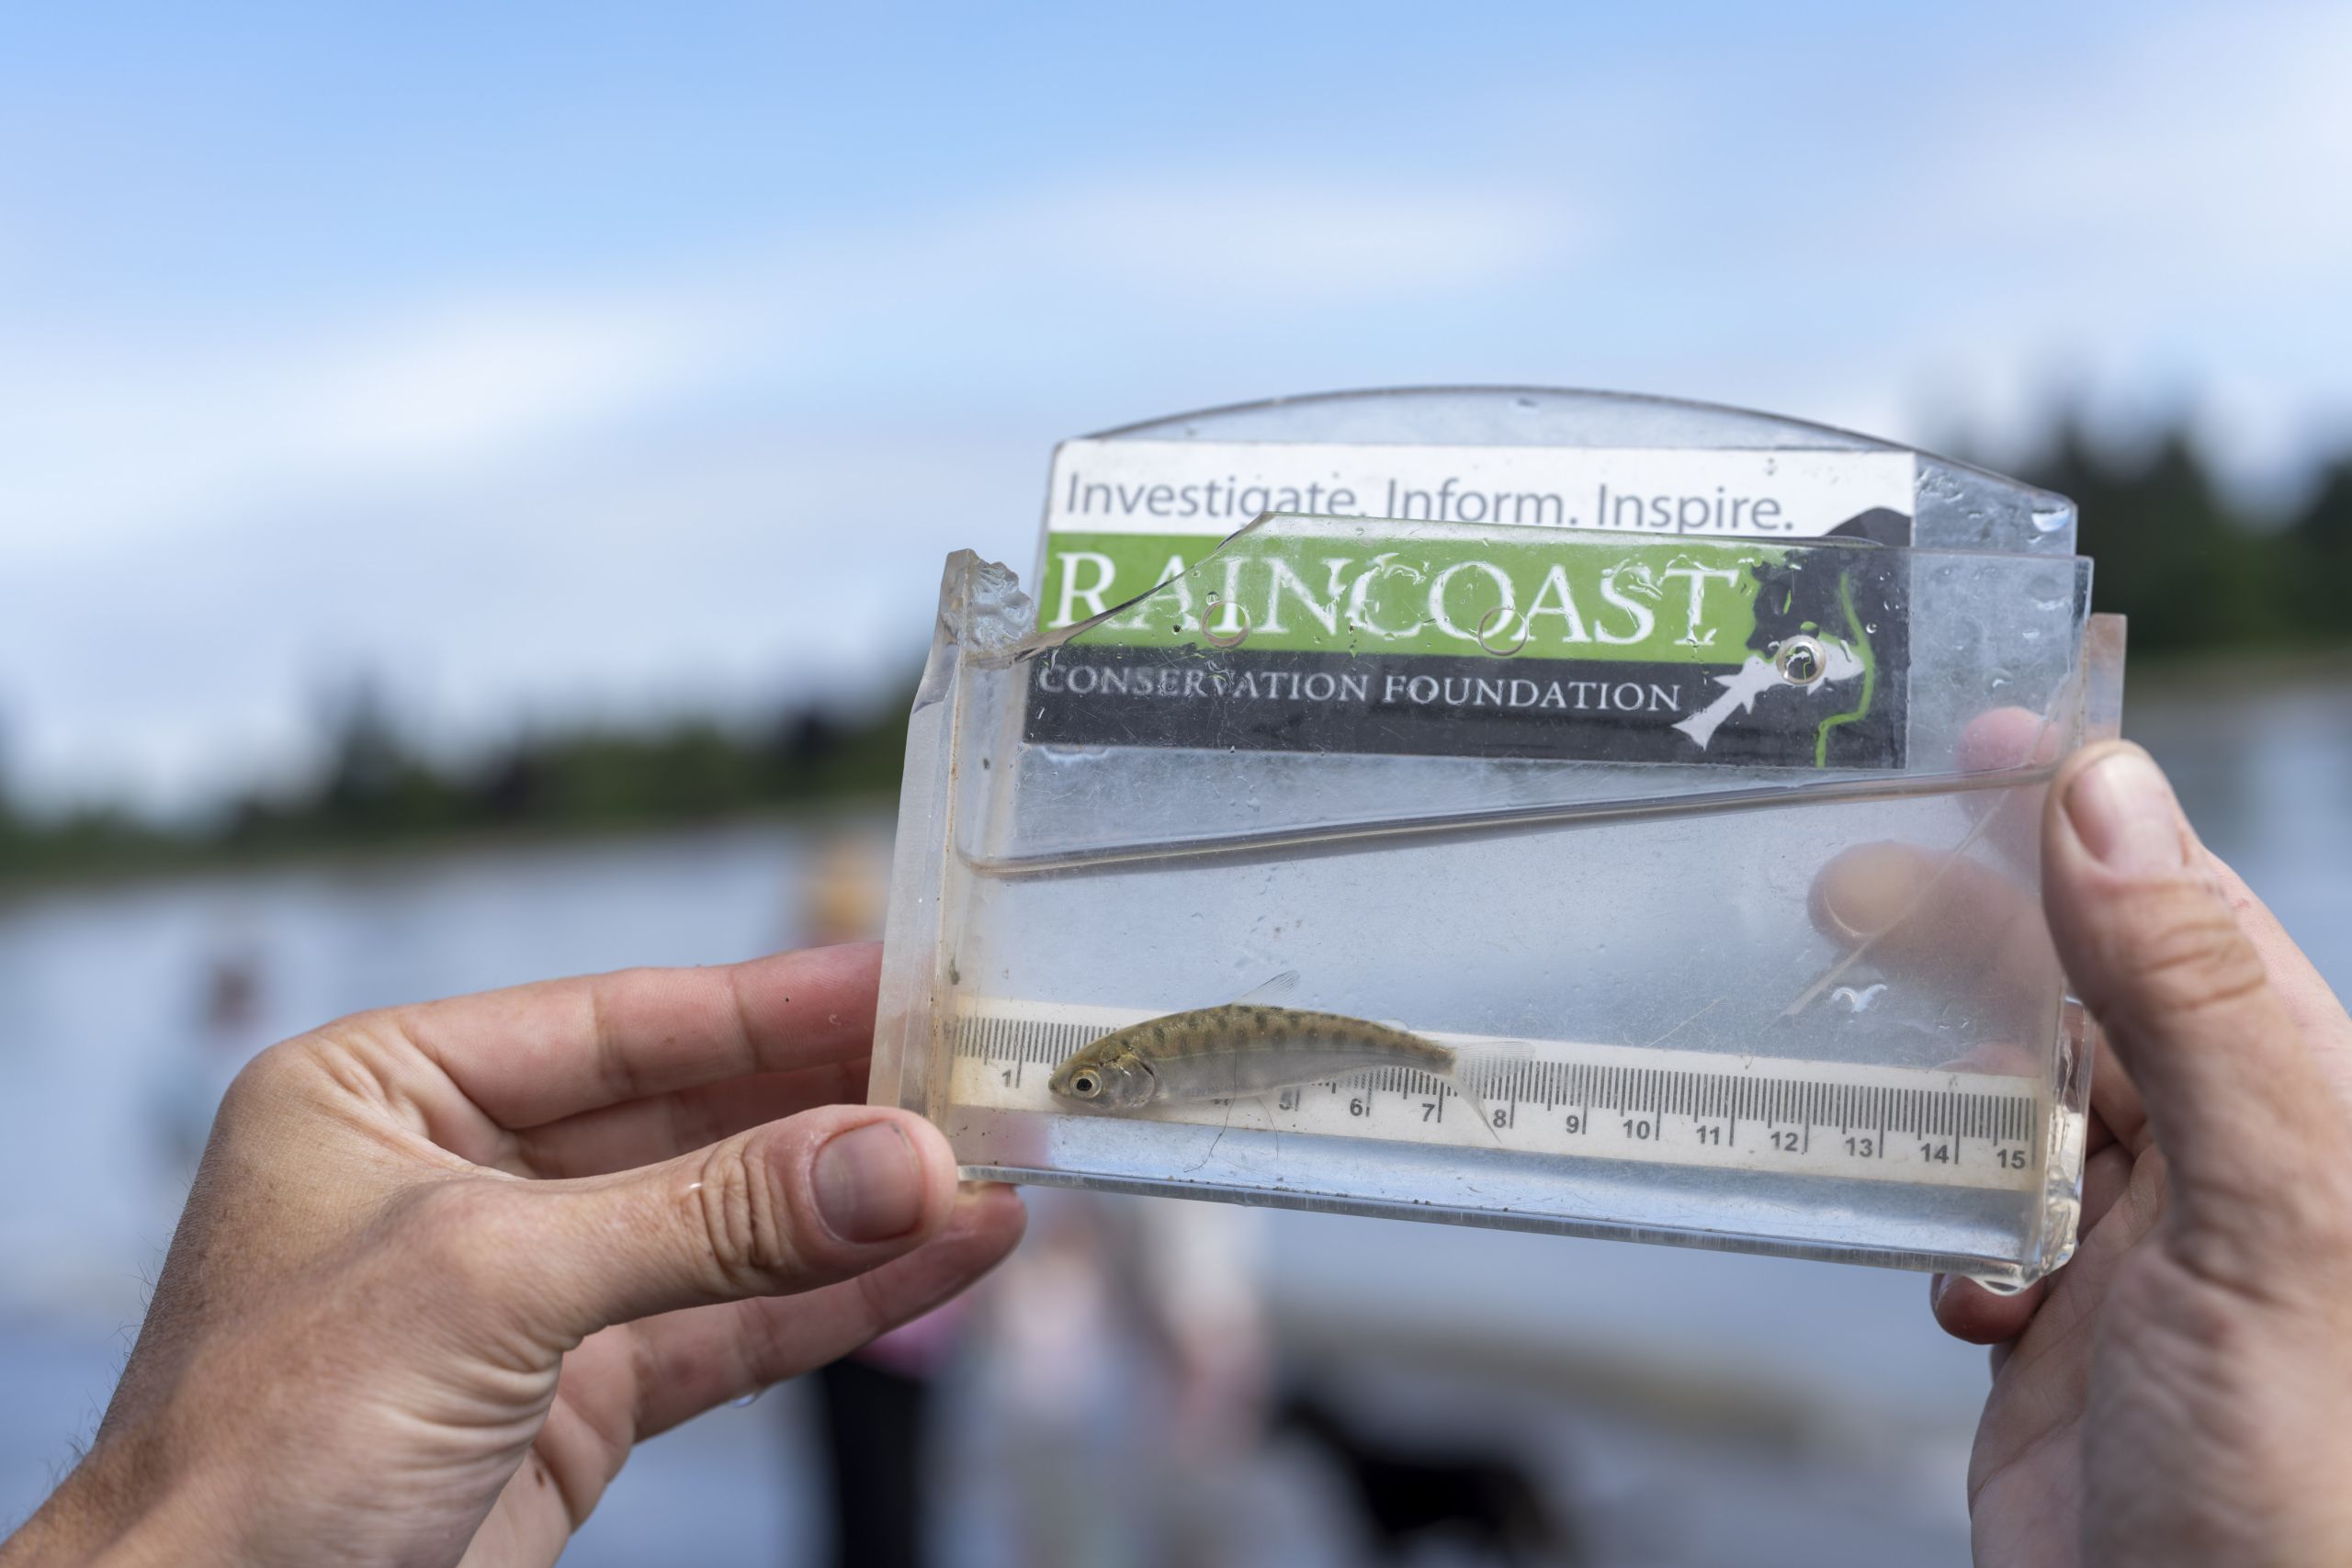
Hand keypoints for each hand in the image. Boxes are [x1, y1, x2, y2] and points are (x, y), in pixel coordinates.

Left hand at [0, 942, 1024, 1567]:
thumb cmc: (254, 1453)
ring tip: (989, 1171)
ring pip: (730, 1229)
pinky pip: (734, 1328)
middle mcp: (459, 1178)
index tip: (907, 980)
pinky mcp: (577, 1404)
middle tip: (975, 1080)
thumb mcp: (488, 1285)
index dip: (775, 1003)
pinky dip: (841, 1301)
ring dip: (861, 1208)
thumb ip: (706, 1218)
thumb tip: (894, 1161)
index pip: (622, 1022)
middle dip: (837, 1109)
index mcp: (386, 1093)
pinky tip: (941, 1257)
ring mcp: (525, 1296)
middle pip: (693, 1118)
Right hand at [1833, 740, 2351, 1563]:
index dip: (2088, 817)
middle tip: (1850, 877)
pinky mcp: (2062, 1350)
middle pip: (2084, 1001)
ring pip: (2019, 1110)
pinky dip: (1936, 1225)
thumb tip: (2111, 797)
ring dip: (1937, 1077)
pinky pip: (1979, 1233)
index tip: (1988, 738)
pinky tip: (1947, 1267)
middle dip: (1972, 931)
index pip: (2188, 918)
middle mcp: (2229, 1174)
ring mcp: (2141, 1263)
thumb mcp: (2270, 1218)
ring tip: (1854, 1040)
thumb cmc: (2303, 1492)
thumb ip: (2197, 1003)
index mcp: (2305, 1112)